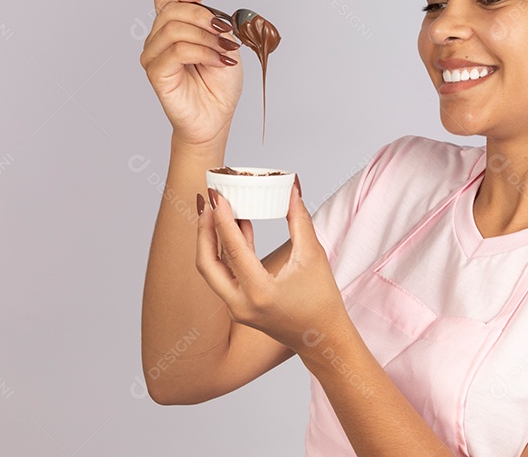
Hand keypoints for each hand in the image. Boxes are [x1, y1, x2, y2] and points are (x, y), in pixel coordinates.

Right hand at [139, 0, 243, 146]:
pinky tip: (219, 61)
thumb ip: (214, 23)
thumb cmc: (219, 83)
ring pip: (174, 29)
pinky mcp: (156, 73)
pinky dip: (203, 52)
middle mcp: (158, 38)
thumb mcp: (225, 44)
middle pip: (172, 9)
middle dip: (203, 16)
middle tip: (225, 31)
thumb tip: (208, 4)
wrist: (217, 116)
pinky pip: (177, 51)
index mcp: (172, 27)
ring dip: (206, 37)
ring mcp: (154, 55)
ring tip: (225, 52)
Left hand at [195, 183, 349, 353]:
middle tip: (208, 201)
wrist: (322, 339)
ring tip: (217, 210)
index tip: (218, 195)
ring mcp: (236, 309)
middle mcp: (241, 304)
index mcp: (259, 293)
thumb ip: (299, 220)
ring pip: (212, 270)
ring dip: (212, 240)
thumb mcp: (313, 256)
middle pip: (207, 263)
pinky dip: (225, 252)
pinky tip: (235, 228)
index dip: (223, 219)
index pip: (233, 250)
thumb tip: (291, 189)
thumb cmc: (322, 301)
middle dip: (205, 229)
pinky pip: (224, 275)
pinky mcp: (238, 307)